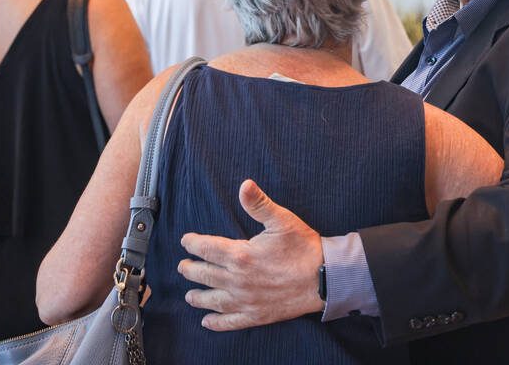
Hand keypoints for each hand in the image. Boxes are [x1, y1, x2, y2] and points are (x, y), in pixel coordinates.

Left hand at [178, 179, 323, 330]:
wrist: (325, 277)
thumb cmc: (304, 248)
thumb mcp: (282, 220)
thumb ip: (259, 203)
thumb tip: (244, 185)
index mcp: (241, 255)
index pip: (205, 248)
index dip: (192, 243)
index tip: (186, 240)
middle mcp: (237, 280)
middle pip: (202, 274)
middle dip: (189, 269)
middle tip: (183, 265)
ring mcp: (245, 300)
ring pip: (211, 300)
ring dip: (197, 296)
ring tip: (190, 294)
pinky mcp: (255, 315)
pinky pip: (229, 322)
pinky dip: (216, 323)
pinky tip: (208, 321)